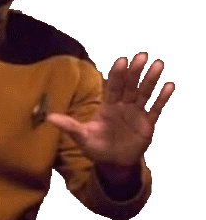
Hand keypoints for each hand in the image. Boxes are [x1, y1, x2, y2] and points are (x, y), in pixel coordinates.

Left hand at [46, 53, 173, 166]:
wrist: (113, 163)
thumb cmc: (96, 147)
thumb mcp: (82, 137)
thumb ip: (69, 126)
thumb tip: (49, 117)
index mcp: (107, 105)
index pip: (113, 86)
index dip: (117, 74)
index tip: (122, 61)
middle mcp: (123, 105)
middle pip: (129, 85)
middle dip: (135, 71)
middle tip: (142, 56)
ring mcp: (136, 113)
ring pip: (144, 93)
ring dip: (150, 80)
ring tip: (158, 65)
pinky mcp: (147, 123)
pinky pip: (156, 109)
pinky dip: (162, 99)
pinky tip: (170, 86)